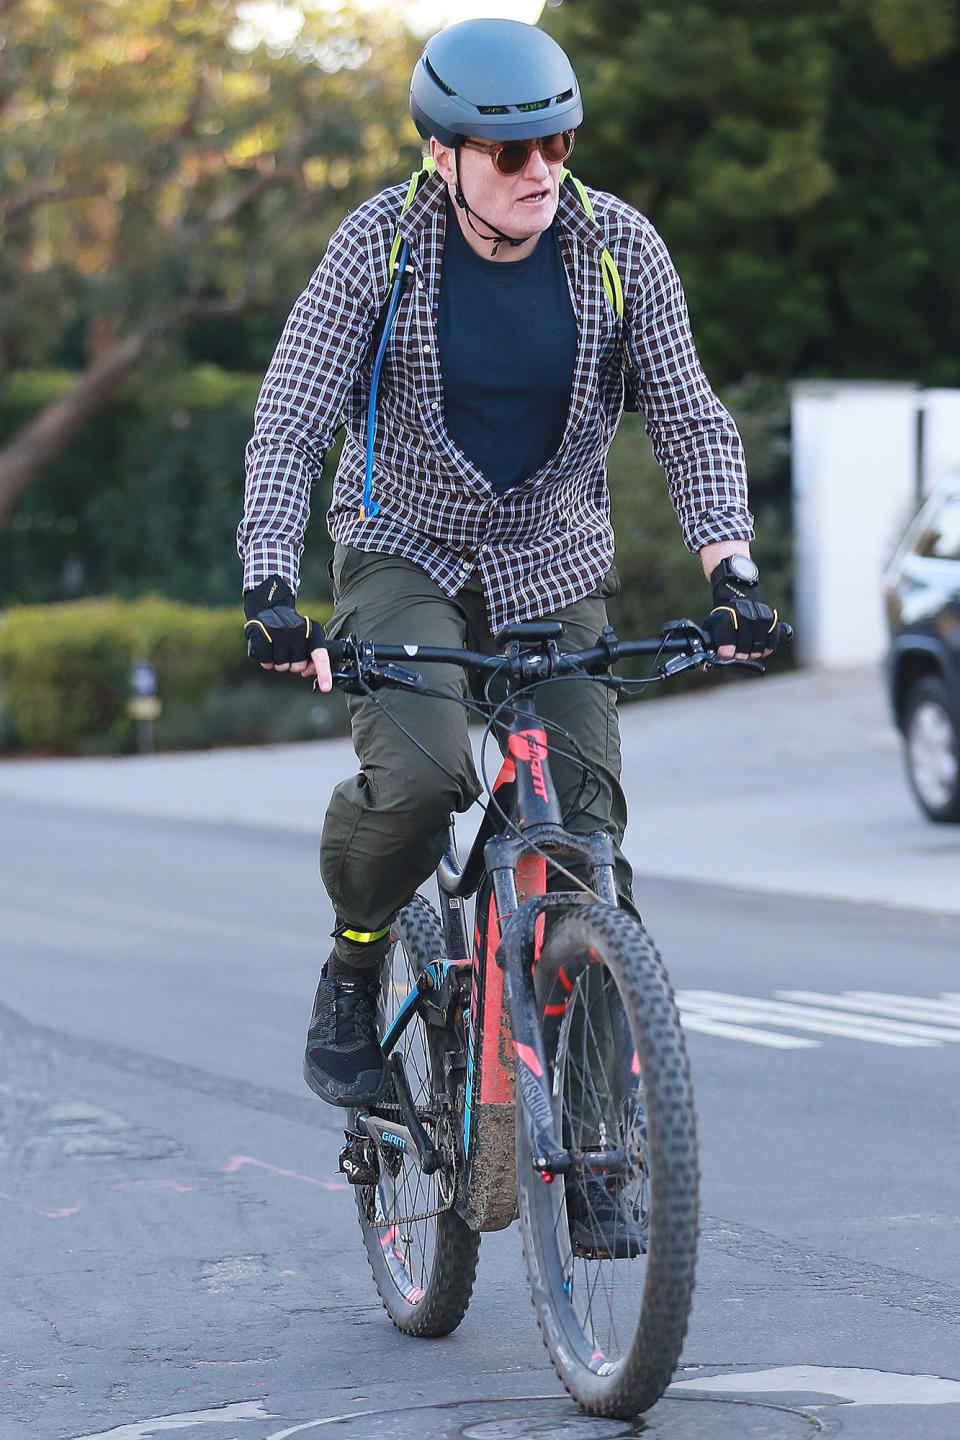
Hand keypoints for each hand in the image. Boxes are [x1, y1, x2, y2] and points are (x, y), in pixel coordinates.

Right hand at [243, 574, 331, 689]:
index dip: (323, 672)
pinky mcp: (261, 634)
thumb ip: (313, 657)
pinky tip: (267, 648)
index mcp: (312, 630)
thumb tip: (308, 671)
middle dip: (294, 664)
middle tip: (289, 650)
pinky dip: (266, 661)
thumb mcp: (307, 639)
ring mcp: (278, 631)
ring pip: (281, 666)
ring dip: (279, 663)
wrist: (270, 608)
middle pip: (298, 666)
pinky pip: (266, 663)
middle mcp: (296, 629)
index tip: (326, 687)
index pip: (320, 655)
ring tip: (277, 647)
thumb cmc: (293, 631)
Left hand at [703, 562, 781, 659]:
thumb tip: (709, 653)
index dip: (727, 644)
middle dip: (741, 653)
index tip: (726, 654)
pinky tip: (762, 651)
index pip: (728, 630)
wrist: (738, 596)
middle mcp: (746, 613)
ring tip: (749, 654)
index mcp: (729, 614)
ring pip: (760, 642)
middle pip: (746, 641)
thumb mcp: (712, 623)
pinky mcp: (772, 620)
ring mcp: (761, 616)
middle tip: (738, 656)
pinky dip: (768, 647)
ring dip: (754, 652)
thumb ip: (711, 638)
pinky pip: (772, 638)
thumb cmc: (725, 616)